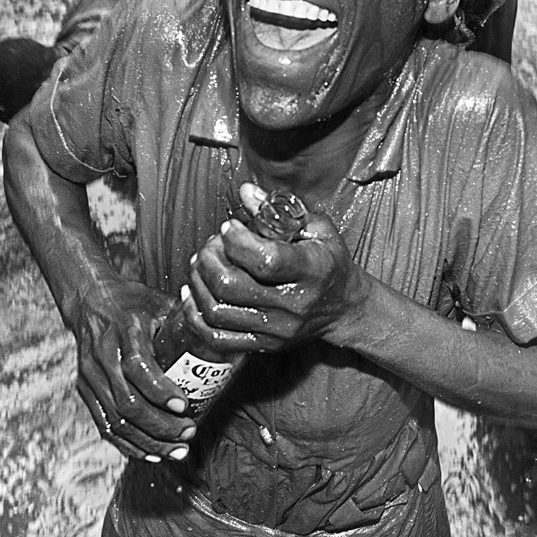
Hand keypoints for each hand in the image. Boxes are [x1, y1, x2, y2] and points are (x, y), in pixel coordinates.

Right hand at [69, 277, 196, 461]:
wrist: (89, 301)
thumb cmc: (134, 303)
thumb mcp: (159, 302)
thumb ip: (189, 316)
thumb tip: (227, 329)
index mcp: (124, 330)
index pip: (138, 367)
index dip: (160, 390)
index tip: (184, 405)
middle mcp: (103, 356)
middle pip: (128, 402)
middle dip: (160, 425)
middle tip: (189, 433)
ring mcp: (90, 376)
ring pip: (116, 420)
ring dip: (148, 442)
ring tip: (177, 450)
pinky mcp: (85, 391)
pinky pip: (105, 426)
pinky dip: (128, 444)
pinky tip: (152, 453)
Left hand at [183, 184, 370, 352]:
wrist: (343, 306)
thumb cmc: (329, 262)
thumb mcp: (316, 229)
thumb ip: (280, 210)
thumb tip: (246, 192)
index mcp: (312, 270)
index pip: (265, 260)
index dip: (237, 241)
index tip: (229, 227)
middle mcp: (294, 304)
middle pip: (231, 286)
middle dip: (209, 259)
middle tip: (211, 245)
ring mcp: (277, 329)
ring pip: (218, 311)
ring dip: (198, 283)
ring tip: (201, 263)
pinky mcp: (264, 345)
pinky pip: (217, 338)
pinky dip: (195, 315)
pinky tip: (193, 294)